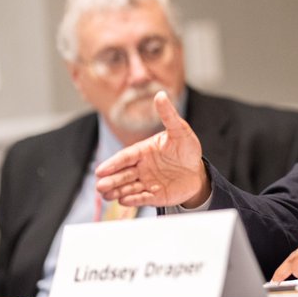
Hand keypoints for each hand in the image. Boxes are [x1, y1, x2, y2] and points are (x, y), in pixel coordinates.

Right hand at [94, 90, 209, 207]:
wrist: (198, 171)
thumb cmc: (187, 149)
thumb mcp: (180, 131)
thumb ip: (169, 116)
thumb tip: (160, 95)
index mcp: (143, 151)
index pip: (125, 157)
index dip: (113, 164)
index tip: (101, 170)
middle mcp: (141, 167)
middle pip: (122, 174)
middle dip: (111, 180)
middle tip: (99, 186)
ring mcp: (146, 182)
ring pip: (128, 188)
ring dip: (117, 191)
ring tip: (106, 195)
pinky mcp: (154, 196)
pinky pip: (142, 198)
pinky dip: (133, 200)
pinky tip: (124, 201)